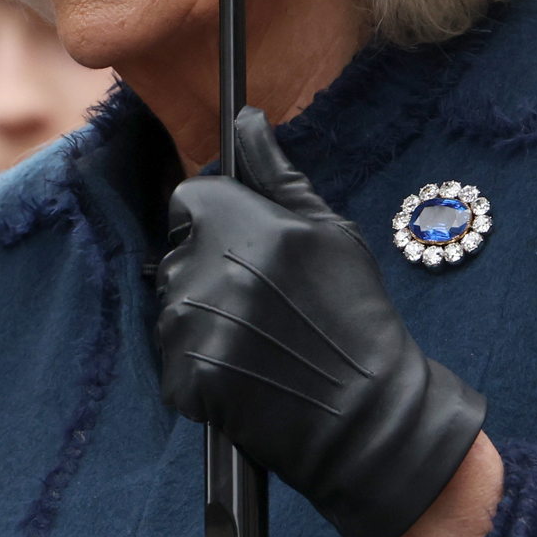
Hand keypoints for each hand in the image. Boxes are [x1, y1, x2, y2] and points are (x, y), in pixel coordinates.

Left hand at [156, 107, 486, 536]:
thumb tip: (247, 120)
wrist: (365, 416)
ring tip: (258, 337)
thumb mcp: (331, 232)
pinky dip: (201, 364)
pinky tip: (246, 369)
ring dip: (202, 316)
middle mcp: (211, 270)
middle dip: (209, 268)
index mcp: (245, 225)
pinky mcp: (185, 378)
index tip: (242, 243)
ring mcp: (193, 328)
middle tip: (263, 301)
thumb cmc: (355, 316)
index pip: (189, 199)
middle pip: (178, 252)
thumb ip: (279, 174)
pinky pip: (173, 356)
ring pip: (171, 304)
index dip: (215, 218)